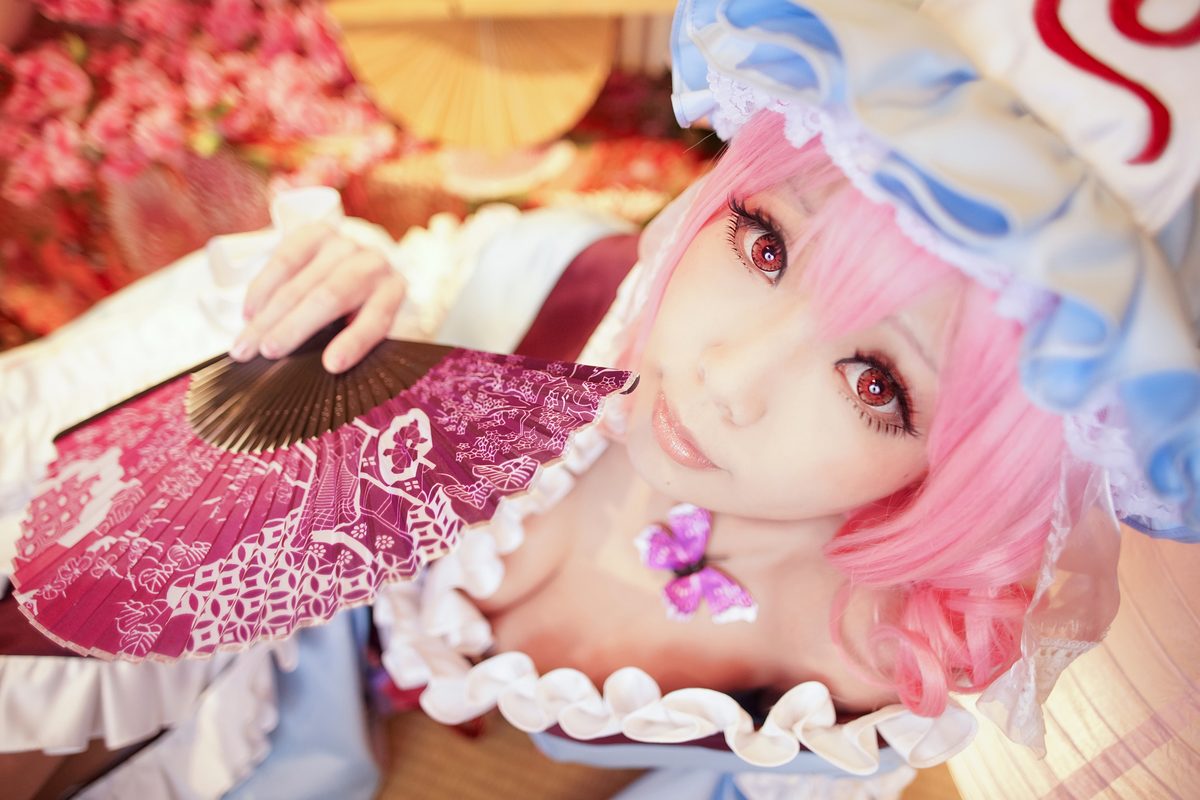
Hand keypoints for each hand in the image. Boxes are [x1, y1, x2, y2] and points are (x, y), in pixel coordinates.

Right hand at [229, 223, 406, 372]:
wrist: (357, 264)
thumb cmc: (358, 309)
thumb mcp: (365, 327)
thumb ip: (349, 342)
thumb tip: (319, 368)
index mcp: (393, 292)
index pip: (376, 319)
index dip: (354, 342)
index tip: (332, 365)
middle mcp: (372, 264)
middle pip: (330, 296)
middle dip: (293, 327)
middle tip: (266, 352)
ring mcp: (343, 244)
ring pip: (300, 281)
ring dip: (267, 315)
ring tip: (245, 344)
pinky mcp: (316, 232)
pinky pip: (284, 259)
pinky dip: (262, 289)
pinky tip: (249, 313)